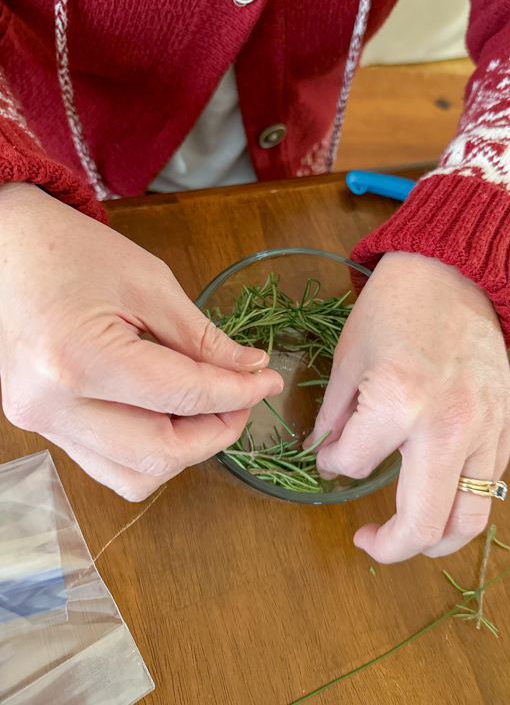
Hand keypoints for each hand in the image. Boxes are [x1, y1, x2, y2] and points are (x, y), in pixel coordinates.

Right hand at [0, 184, 282, 499]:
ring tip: (209, 407)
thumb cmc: (70, 251)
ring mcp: (42, 424)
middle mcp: (53, 407)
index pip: (182, 396)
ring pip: (134, 477)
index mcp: (79, 360)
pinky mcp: (43, 427)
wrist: (4, 248)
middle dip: (217, 432)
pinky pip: (109, 465)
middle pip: (159, 456)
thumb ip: (201, 337)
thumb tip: (250, 369)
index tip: (267, 380)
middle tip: (243, 397)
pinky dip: (152, 451)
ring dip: (184, 451)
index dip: (237, 392)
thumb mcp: (148, 282)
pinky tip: (170, 414)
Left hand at [310, 251, 509, 562]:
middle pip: (422, 524)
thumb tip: (326, 458)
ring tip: (408, 536)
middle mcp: (447, 424)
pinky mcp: (507, 424)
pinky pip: (489, 485)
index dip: (332, 463)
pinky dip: (461, 501)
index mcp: (397, 400)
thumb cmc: (393, 307)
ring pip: (468, 519)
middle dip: (386, 546)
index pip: (353, 465)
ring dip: (435, 541)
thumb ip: (335, 418)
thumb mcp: (348, 358)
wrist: (453, 272)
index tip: (328, 454)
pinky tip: (437, 491)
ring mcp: (486, 427)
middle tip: (366, 542)